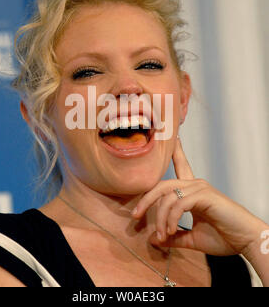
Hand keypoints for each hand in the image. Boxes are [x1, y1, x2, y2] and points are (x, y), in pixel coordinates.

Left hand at [132, 137, 266, 256]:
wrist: (246, 241)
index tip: (172, 138)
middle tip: (136, 215)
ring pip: (167, 196)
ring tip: (161, 235)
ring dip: (160, 217)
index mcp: (193, 190)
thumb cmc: (223, 237)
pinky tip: (172, 230)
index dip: (175, 152)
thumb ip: (173, 236)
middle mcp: (195, 184)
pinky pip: (179, 204)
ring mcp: (200, 187)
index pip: (181, 166)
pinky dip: (171, 218)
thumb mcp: (191, 238)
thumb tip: (153, 239)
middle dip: (146, 199)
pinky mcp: (204, 194)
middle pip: (162, 185)